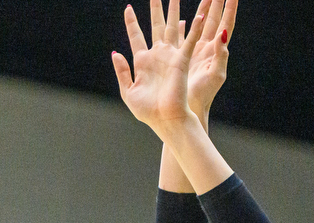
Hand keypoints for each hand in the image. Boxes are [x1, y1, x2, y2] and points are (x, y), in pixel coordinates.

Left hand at [113, 0, 213, 137]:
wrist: (166, 120)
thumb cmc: (148, 111)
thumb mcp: (128, 92)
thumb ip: (122, 71)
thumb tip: (115, 52)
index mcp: (143, 62)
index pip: (136, 36)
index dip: (132, 22)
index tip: (128, 8)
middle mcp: (157, 56)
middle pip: (156, 26)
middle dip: (156, 9)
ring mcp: (170, 57)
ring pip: (173, 28)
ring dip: (174, 11)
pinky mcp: (181, 61)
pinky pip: (188, 42)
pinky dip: (193, 29)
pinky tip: (198, 17)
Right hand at [180, 0, 237, 121]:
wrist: (189, 107)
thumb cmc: (204, 95)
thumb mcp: (216, 75)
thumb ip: (221, 54)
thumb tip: (223, 34)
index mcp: (216, 50)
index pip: (225, 24)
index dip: (229, 8)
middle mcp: (206, 48)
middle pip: (213, 19)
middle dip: (215, 2)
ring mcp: (193, 51)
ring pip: (197, 25)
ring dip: (199, 9)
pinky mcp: (181, 57)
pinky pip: (181, 37)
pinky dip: (182, 27)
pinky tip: (180, 20)